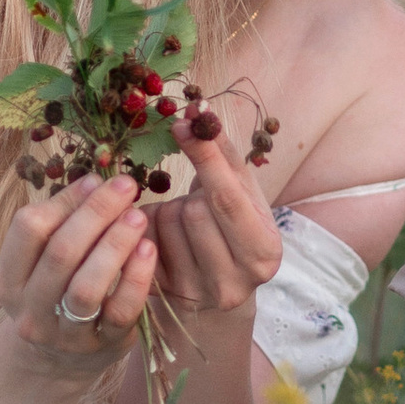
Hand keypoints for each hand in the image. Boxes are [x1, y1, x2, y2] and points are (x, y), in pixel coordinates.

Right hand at [0, 170, 157, 364]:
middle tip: (126, 187)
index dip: (63, 200)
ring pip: (87, 287)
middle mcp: (30, 308)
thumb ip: (61, 224)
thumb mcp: (41, 263)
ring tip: (138, 216)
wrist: (56, 362)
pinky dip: (136, 278)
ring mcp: (64, 333)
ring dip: (115, 245)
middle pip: (60, 253)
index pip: (28, 228)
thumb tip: (93, 182)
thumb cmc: (53, 294)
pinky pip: (120, 311)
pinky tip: (149, 250)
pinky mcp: (101, 346)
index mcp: (8, 279)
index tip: (95, 180)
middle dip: (96, 214)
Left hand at [144, 121, 284, 337]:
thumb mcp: (242, 195)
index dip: (204, 157)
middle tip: (198, 202)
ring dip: (168, 212)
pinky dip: (148, 227)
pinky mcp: (162, 295)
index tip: (181, 123)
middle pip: (192, 211)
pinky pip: (141, 242)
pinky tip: (163, 237)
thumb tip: (198, 107)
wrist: (216, 291)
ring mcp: (195, 293)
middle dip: (189, 196)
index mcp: (263, 252)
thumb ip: (223, 153)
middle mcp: (233, 281)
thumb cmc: (232, 231)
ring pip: (165, 225)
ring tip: (184, 222)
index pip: (226, 198)